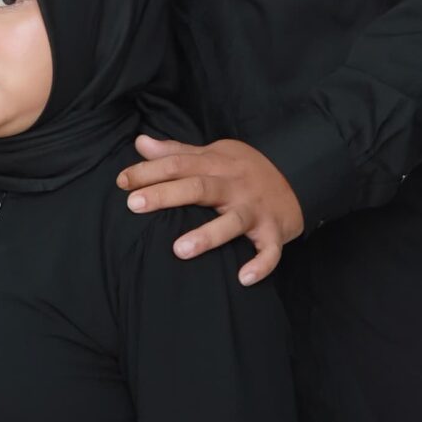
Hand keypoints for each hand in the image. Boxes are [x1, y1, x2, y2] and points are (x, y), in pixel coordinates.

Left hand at [117, 133, 303, 283]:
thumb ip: (176, 151)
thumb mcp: (213, 153)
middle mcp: (235, 186)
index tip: (122, 182)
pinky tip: (242, 278)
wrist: (299, 175)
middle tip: (134, 205)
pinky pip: (270, 250)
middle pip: (198, 188)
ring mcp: (255, 210)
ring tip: (178, 250)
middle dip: (166, 195)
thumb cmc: (244, 170)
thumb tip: (140, 142)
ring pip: (232, 222)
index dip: (149, 171)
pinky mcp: (275, 231)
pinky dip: (260, 264)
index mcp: (217, 165)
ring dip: (207, 236)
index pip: (178, 164)